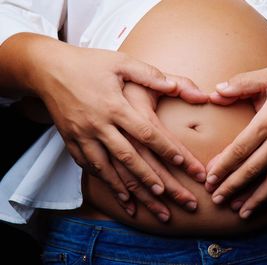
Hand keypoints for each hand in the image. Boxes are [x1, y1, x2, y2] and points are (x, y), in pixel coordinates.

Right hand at [0, 34, 207, 204]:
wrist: (47, 69)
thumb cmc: (88, 63)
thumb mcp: (120, 62)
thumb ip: (149, 75)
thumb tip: (175, 86)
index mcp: (115, 105)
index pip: (146, 132)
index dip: (165, 148)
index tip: (183, 164)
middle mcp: (99, 124)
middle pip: (130, 158)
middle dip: (151, 179)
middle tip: (170, 196)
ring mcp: (83, 136)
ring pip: (109, 169)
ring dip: (127, 189)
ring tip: (144, 206)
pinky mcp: (71, 141)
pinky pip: (89, 167)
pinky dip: (105, 183)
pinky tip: (118, 195)